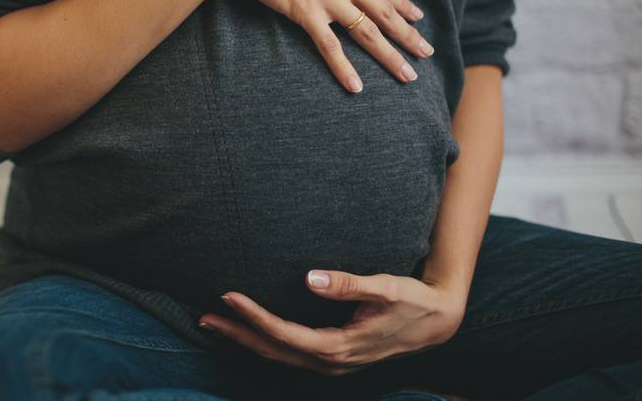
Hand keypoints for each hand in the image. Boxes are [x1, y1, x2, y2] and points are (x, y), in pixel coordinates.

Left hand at [197, 270, 466, 376]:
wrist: (438, 323)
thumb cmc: (413, 302)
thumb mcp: (387, 288)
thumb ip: (350, 284)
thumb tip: (311, 278)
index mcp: (340, 347)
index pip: (285, 334)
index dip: (255, 317)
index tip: (229, 296)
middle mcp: (330, 362)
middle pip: (272, 350)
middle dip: (237, 334)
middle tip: (203, 316)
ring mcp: (330, 364)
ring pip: (277, 356)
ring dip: (245, 340)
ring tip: (213, 323)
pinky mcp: (331, 357)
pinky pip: (288, 354)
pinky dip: (263, 342)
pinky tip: (247, 330)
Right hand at [208, 0, 434, 92]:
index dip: (402, 4)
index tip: (418, 17)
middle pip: (384, 13)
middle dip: (409, 35)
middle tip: (427, 52)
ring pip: (367, 32)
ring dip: (391, 56)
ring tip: (408, 76)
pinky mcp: (306, 13)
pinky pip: (330, 47)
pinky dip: (344, 69)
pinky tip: (357, 87)